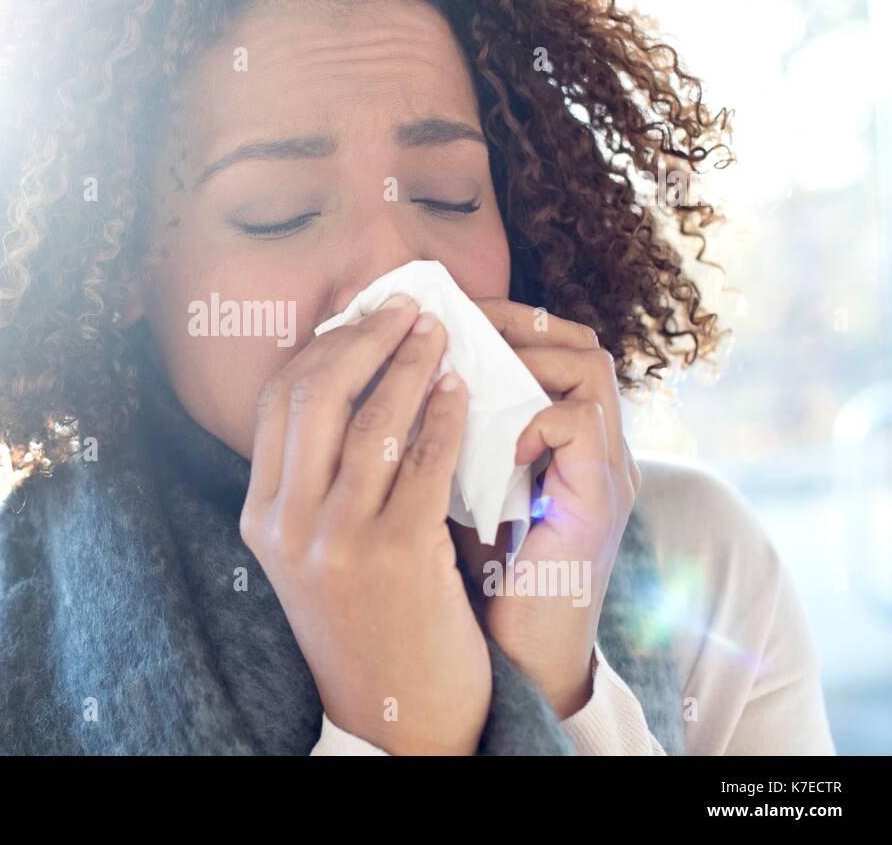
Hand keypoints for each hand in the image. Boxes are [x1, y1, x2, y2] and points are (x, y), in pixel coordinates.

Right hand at [240, 295, 490, 754]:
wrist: (397, 712)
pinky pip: (425, 457)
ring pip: (372, 418)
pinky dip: (445, 412)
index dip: (322, 347)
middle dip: (363, 337)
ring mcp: (339, 540)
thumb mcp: (314, 550)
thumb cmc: (367, 619)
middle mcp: (287, 525)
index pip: (277, 403)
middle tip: (404, 308)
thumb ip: (316, 478)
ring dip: (410, 362)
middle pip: (314, 394)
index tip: (361, 317)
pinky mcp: (398, 553)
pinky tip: (462, 389)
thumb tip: (350, 379)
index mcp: (259, 517)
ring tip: (439, 333)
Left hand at [453, 299, 639, 718]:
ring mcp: (606, 474)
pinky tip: (488, 443)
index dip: (498, 318)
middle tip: (443, 322)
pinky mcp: (601, 505)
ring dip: (519, 359)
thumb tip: (375, 380)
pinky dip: (529, 418)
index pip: (552, 342)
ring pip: (590, 366)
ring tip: (458, 371)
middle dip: (509, 320)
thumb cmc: (471, 580)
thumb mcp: (449, 491)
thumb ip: (437, 439)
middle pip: (579, 339)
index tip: (433, 315)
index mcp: (560, 441)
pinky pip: (580, 422)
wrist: (515, 665)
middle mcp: (595, 448)